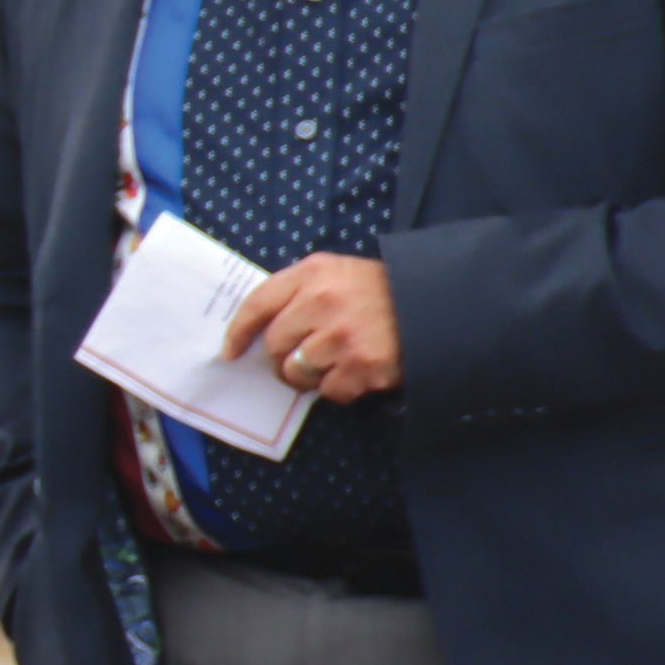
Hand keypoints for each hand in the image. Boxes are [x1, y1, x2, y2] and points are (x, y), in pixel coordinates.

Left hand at [221, 254, 402, 403]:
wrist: (434, 304)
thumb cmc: (377, 291)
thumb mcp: (334, 273)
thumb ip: (295, 292)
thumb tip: (256, 331)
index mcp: (311, 274)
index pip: (257, 304)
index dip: (239, 332)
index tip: (230, 352)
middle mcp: (322, 302)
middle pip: (274, 345)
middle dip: (283, 357)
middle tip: (304, 356)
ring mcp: (342, 336)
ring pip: (296, 373)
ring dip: (309, 376)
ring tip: (332, 363)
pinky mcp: (363, 366)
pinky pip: (330, 391)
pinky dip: (339, 388)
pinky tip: (357, 371)